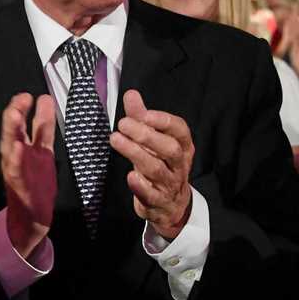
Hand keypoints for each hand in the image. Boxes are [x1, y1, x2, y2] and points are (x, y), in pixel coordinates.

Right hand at [0, 93, 56, 258]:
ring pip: (9, 146)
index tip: (31, 94)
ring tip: (13, 114)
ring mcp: (14, 169)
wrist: (33, 215)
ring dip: (10, 130)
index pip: (25, 122)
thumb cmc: (36, 182)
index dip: (27, 108)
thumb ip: (42, 127)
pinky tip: (17, 147)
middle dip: (15, 114)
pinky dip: (15, 158)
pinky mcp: (17, 184)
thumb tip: (44, 98)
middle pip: (13, 131)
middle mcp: (16, 155)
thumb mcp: (43, 150)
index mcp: (24, 146)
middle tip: (21, 98)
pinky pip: (15, 170)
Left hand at [110, 90, 193, 239]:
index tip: (145, 113)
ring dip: (136, 154)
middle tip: (123, 124)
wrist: (170, 205)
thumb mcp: (153, 142)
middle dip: (146, 135)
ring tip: (116, 140)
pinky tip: (130, 176)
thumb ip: (142, 118)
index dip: (164, 121)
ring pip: (157, 169)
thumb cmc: (161, 165)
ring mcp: (169, 184)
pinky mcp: (157, 202)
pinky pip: (151, 195)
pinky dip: (140, 186)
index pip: (180, 131)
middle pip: (169, 149)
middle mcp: (178, 165)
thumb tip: (131, 94)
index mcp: (182, 147)